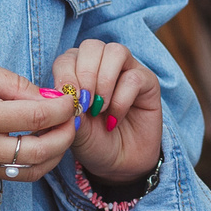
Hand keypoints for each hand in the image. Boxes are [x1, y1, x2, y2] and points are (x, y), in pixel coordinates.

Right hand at [0, 55, 77, 181]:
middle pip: (39, 150)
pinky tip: (44, 146)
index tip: (72, 100)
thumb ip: (14, 84)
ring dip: (56, 154)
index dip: (62, 109)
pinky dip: (37, 164)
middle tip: (74, 119)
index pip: (35, 117)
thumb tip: (48, 98)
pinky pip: (15, 176)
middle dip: (65, 135)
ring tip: (63, 133)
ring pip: (30, 170)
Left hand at [52, 38, 162, 181]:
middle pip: (92, 46)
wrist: (118, 164)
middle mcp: (102, 66)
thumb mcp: (73, 129)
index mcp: (77, 71)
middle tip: (85, 104)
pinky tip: (114, 119)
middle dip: (85, 74)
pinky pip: (134, 76)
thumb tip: (62, 92)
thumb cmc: (93, 143)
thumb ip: (67, 108)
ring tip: (99, 108)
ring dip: (104, 80)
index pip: (68, 57)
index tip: (67, 102)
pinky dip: (121, 99)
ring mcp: (126, 71)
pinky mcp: (147, 82)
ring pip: (116, 51)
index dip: (66, 75)